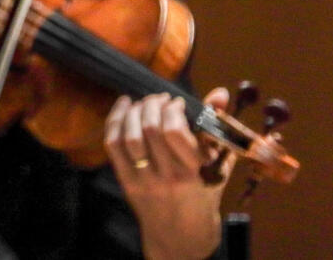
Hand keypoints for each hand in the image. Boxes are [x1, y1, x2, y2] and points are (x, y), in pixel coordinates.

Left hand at [107, 88, 230, 259]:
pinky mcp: (126, 183)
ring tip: (143, 103)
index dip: (172, 110)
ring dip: (133, 111)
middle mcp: (166, 178)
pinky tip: (123, 106)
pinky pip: (113, 146)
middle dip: (153, 105)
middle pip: (149, 129)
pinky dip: (115, 121)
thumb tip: (219, 92)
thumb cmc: (204, 198)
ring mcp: (143, 181)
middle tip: (159, 99)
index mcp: (193, 174)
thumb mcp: (218, 167)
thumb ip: (217, 129)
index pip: (174, 132)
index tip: (178, 103)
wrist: (181, 239)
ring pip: (129, 136)